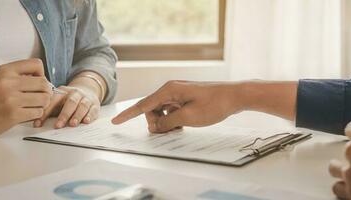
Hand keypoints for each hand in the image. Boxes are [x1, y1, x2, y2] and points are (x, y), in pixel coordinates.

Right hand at [0, 59, 51, 135]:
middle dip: (46, 91)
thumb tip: (44, 78)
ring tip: (34, 105)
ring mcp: (11, 99)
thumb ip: (20, 75)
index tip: (37, 81)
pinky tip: (28, 113)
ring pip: (44, 99)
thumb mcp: (1, 78)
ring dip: (43, 104)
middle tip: (41, 96)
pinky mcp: (13, 114)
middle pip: (44, 83)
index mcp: (6, 71)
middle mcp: (8, 83)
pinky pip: (38, 112)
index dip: (42, 73)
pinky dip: (36, 114)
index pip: (36, 64)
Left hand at [34, 85, 100, 127]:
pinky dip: (90, 116)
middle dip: (64, 115)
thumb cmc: (68, 100)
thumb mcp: (58, 101)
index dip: (45, 113)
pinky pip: (93, 109)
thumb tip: (36, 123)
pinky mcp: (95, 104)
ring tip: (73, 124)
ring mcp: (86, 98)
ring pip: (82, 106)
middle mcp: (75, 93)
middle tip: (58, 126)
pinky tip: (86, 121)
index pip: (53, 101)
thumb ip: (49, 110)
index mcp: (62, 92)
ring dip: (77, 115)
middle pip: (70, 103)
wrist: (88, 90)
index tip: (38, 124)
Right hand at [111, 80, 244, 132]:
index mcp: (169, 90)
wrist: (235, 96)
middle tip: (170, 132)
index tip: (115, 122)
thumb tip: (154, 127)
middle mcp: (171, 89)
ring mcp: (178, 93)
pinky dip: (173, 120)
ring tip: (180, 129)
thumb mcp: (188, 118)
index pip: (143, 105)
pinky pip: (171, 111)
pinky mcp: (184, 98)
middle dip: (156, 124)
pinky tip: (184, 125)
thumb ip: (168, 123)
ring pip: (161, 112)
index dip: (128, 115)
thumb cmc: (214, 104)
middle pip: (151, 110)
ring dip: (166, 123)